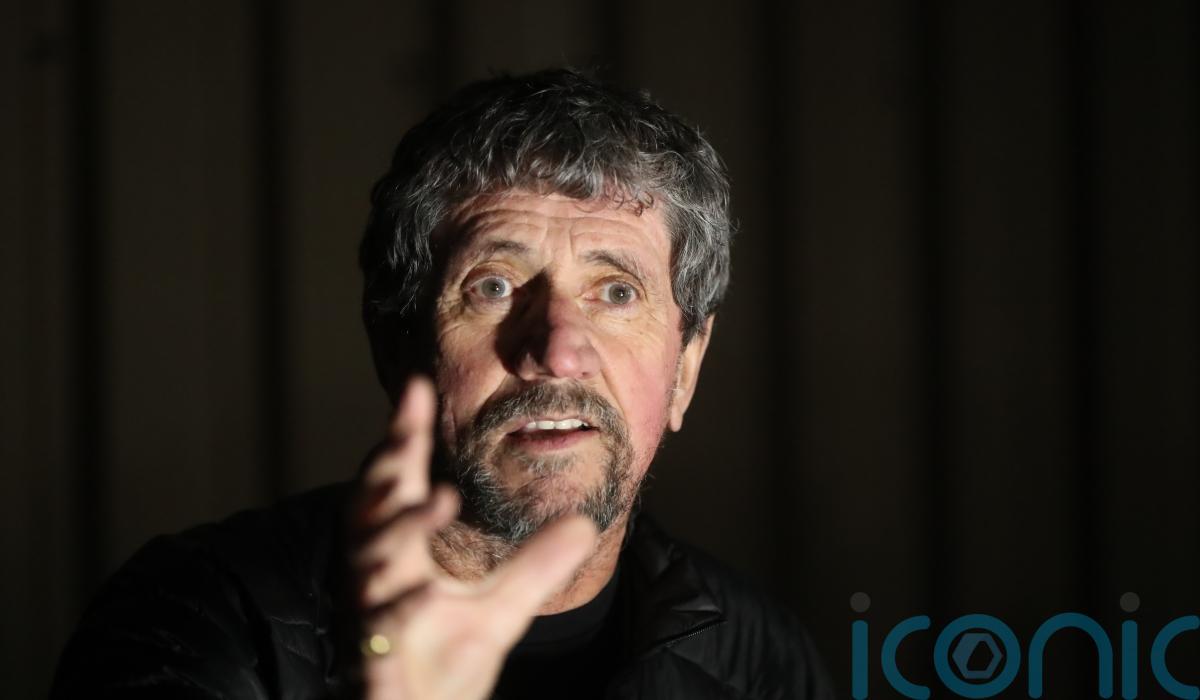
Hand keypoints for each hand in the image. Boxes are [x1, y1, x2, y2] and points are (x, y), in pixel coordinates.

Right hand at [349, 376, 597, 699]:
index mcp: (399, 554)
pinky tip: (428, 591)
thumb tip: (585, 523)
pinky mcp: (377, 660)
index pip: (398, 482)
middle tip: (407, 431)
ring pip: (372, 560)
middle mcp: (379, 575)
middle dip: (387, 466)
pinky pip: (385, 627)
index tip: (416, 385)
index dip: (403, 435)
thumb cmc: (446, 663)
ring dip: (403, 527)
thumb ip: (538, 566)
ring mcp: (373, 614)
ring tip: (440, 497)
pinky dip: (402, 606)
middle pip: (370, 507)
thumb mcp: (503, 609)